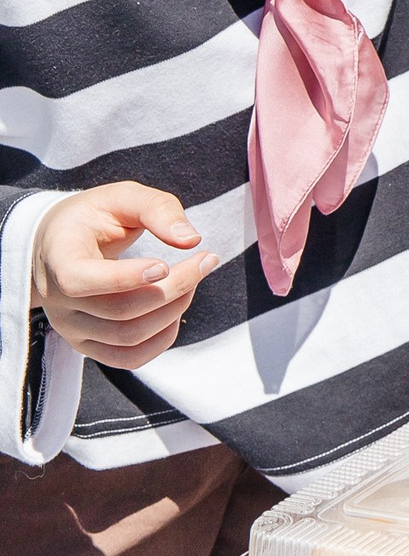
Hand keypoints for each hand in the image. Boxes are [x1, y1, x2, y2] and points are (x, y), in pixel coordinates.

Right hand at [31, 184, 219, 367]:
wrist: (56, 245)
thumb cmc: (93, 217)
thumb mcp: (121, 196)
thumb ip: (156, 208)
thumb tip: (191, 239)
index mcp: (59, 259)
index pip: (81, 281)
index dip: (125, 277)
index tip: (166, 263)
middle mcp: (59, 301)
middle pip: (121, 312)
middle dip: (175, 287)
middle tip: (205, 259)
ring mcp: (71, 328)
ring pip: (128, 338)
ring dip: (175, 309)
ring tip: (194, 278)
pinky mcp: (87, 345)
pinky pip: (128, 359)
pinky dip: (163, 338)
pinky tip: (176, 308)